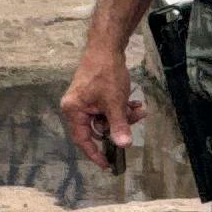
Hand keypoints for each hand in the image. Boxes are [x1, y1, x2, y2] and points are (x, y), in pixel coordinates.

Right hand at [59, 37, 142, 171]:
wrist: (106, 46)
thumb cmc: (105, 73)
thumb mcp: (114, 102)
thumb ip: (118, 125)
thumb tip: (123, 146)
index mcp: (73, 110)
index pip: (82, 139)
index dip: (95, 153)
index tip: (107, 165)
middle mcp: (76, 107)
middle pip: (98, 127)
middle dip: (119, 125)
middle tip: (135, 119)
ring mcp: (85, 100)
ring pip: (106, 117)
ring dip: (124, 115)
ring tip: (138, 108)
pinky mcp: (93, 94)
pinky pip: (107, 108)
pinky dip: (121, 107)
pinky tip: (134, 102)